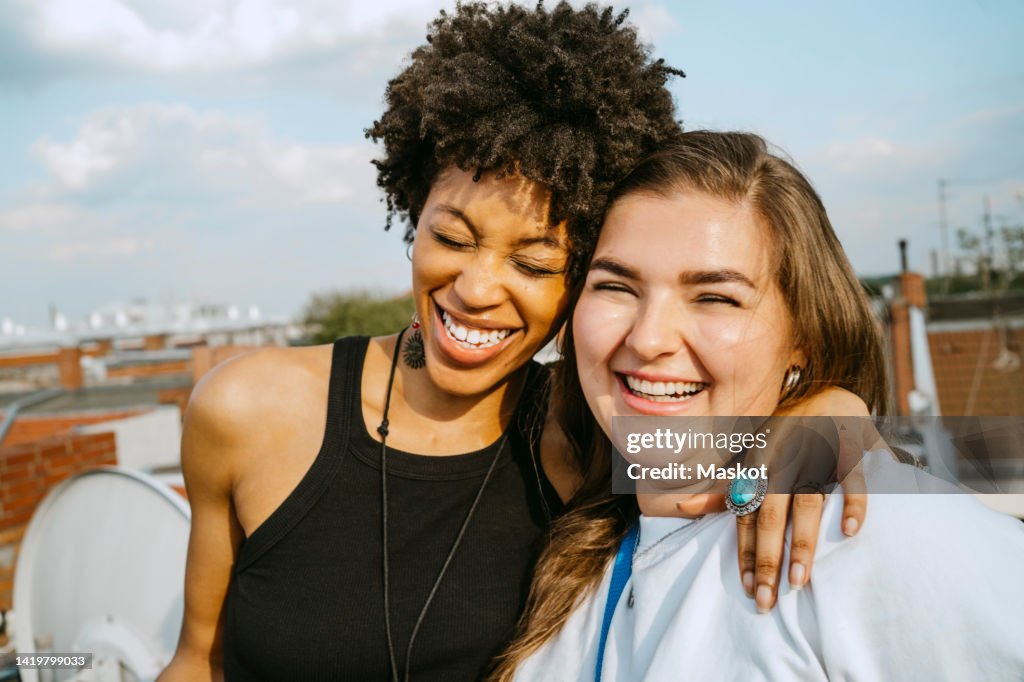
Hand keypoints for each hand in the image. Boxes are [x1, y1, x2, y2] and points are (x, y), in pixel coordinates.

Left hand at [736, 387, 874, 611]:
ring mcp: (815, 452)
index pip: (745, 514)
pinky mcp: (848, 446)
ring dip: (802, 542)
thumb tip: (681, 506)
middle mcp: (782, 459)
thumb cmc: (782, 436)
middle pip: (770, 515)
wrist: (825, 396)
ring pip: (807, 502)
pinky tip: (849, 532)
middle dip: (767, 558)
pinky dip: (853, 503)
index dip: (745, 552)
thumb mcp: (749, 457)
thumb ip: (725, 487)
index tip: (747, 588)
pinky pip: (852, 477)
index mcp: (756, 464)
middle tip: (767, 599)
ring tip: (799, 581)